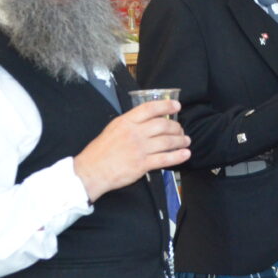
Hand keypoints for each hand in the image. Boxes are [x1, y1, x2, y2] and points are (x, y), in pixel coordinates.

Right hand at [74, 99, 190, 201]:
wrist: (91, 171)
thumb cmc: (100, 151)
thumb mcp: (113, 129)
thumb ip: (130, 123)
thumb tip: (148, 119)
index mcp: (126, 122)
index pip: (150, 109)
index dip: (166, 105)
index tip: (177, 106)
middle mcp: (134, 133)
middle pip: (162, 125)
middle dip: (176, 127)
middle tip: (180, 129)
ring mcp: (139, 149)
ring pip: (167, 141)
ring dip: (180, 140)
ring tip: (185, 140)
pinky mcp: (142, 164)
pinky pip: (165, 159)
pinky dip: (178, 156)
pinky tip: (185, 154)